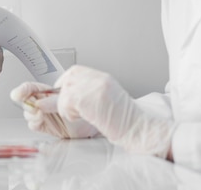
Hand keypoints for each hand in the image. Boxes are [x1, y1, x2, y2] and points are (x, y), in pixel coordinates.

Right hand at [10, 81, 97, 138]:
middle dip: (27, 101)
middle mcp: (48, 101)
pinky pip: (33, 124)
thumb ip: (60, 96)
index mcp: (52, 90)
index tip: (18, 94)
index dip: (24, 89)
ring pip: (28, 111)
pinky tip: (40, 120)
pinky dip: (34, 122)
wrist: (104, 123)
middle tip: (34, 105)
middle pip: (27, 98)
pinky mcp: (47, 126)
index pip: (34, 87)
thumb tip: (43, 99)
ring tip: (41, 113)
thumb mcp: (77, 96)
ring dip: (31, 112)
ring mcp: (47, 113)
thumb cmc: (95, 105)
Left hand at [55, 65, 172, 157]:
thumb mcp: (106, 100)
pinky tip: (79, 118)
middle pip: (68, 79)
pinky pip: (65, 103)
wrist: (138, 130)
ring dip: (66, 107)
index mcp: (104, 78)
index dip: (66, 81)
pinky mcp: (86, 99)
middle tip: (67, 107)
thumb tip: (66, 95)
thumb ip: (89, 93)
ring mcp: (93, 88)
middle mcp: (99, 79)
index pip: (76, 70)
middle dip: (62, 93)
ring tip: (78, 116)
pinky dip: (68, 113)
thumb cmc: (125, 121)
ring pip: (64, 92)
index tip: (63, 93)